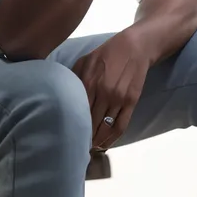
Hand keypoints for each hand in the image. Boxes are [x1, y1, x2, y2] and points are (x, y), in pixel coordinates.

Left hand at [71, 29, 150, 150]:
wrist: (134, 47)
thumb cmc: (107, 52)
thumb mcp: (86, 60)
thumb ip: (73, 77)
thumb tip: (61, 94)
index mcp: (89, 82)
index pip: (77, 112)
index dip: (72, 126)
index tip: (66, 135)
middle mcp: (103, 93)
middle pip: (90, 123)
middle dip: (83, 137)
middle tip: (76, 146)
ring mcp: (118, 99)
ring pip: (105, 128)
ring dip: (97, 141)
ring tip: (89, 149)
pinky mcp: (131, 102)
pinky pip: (121, 126)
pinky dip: (112, 139)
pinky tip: (105, 144)